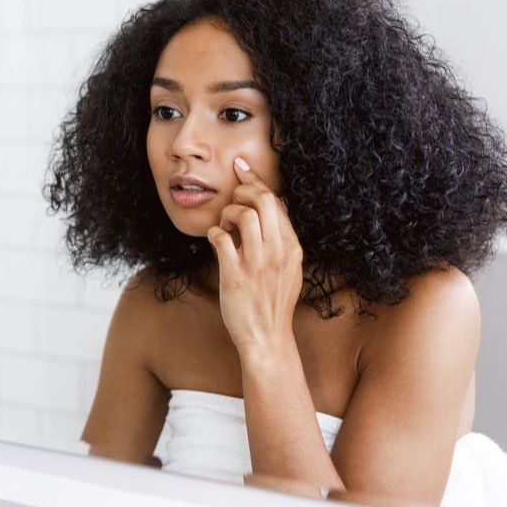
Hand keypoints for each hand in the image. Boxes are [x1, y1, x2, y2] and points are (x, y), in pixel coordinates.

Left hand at [207, 157, 303, 352]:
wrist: (267, 339)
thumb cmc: (273, 302)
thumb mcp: (290, 267)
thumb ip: (284, 237)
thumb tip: (280, 204)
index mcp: (293, 247)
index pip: (276, 201)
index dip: (255, 181)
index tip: (240, 168)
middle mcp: (278, 252)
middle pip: (262, 200)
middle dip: (241, 192)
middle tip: (231, 201)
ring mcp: (257, 264)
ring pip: (242, 214)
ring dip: (226, 213)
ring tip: (224, 225)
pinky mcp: (235, 276)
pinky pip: (220, 238)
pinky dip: (214, 233)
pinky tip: (215, 240)